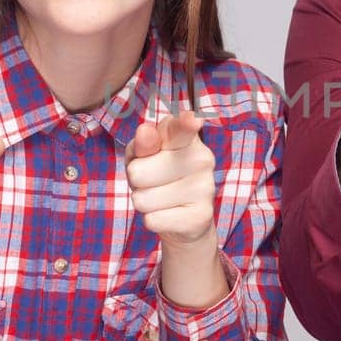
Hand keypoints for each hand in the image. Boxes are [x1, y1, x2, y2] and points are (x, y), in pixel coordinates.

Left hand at [126, 110, 216, 247]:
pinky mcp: (201, 216)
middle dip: (136, 181)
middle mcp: (202, 158)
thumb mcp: (142, 156)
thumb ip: (142, 143)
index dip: (185, 123)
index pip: (183, 128)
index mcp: (186, 137)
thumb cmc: (156, 175)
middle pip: (137, 173)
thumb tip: (145, 131)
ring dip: (144, 201)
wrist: (183, 218)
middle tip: (152, 181)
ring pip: (142, 199)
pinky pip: (152, 220)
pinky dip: (154, 220)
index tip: (191, 119)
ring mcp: (205, 188)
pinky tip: (170, 214)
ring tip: (161, 198)